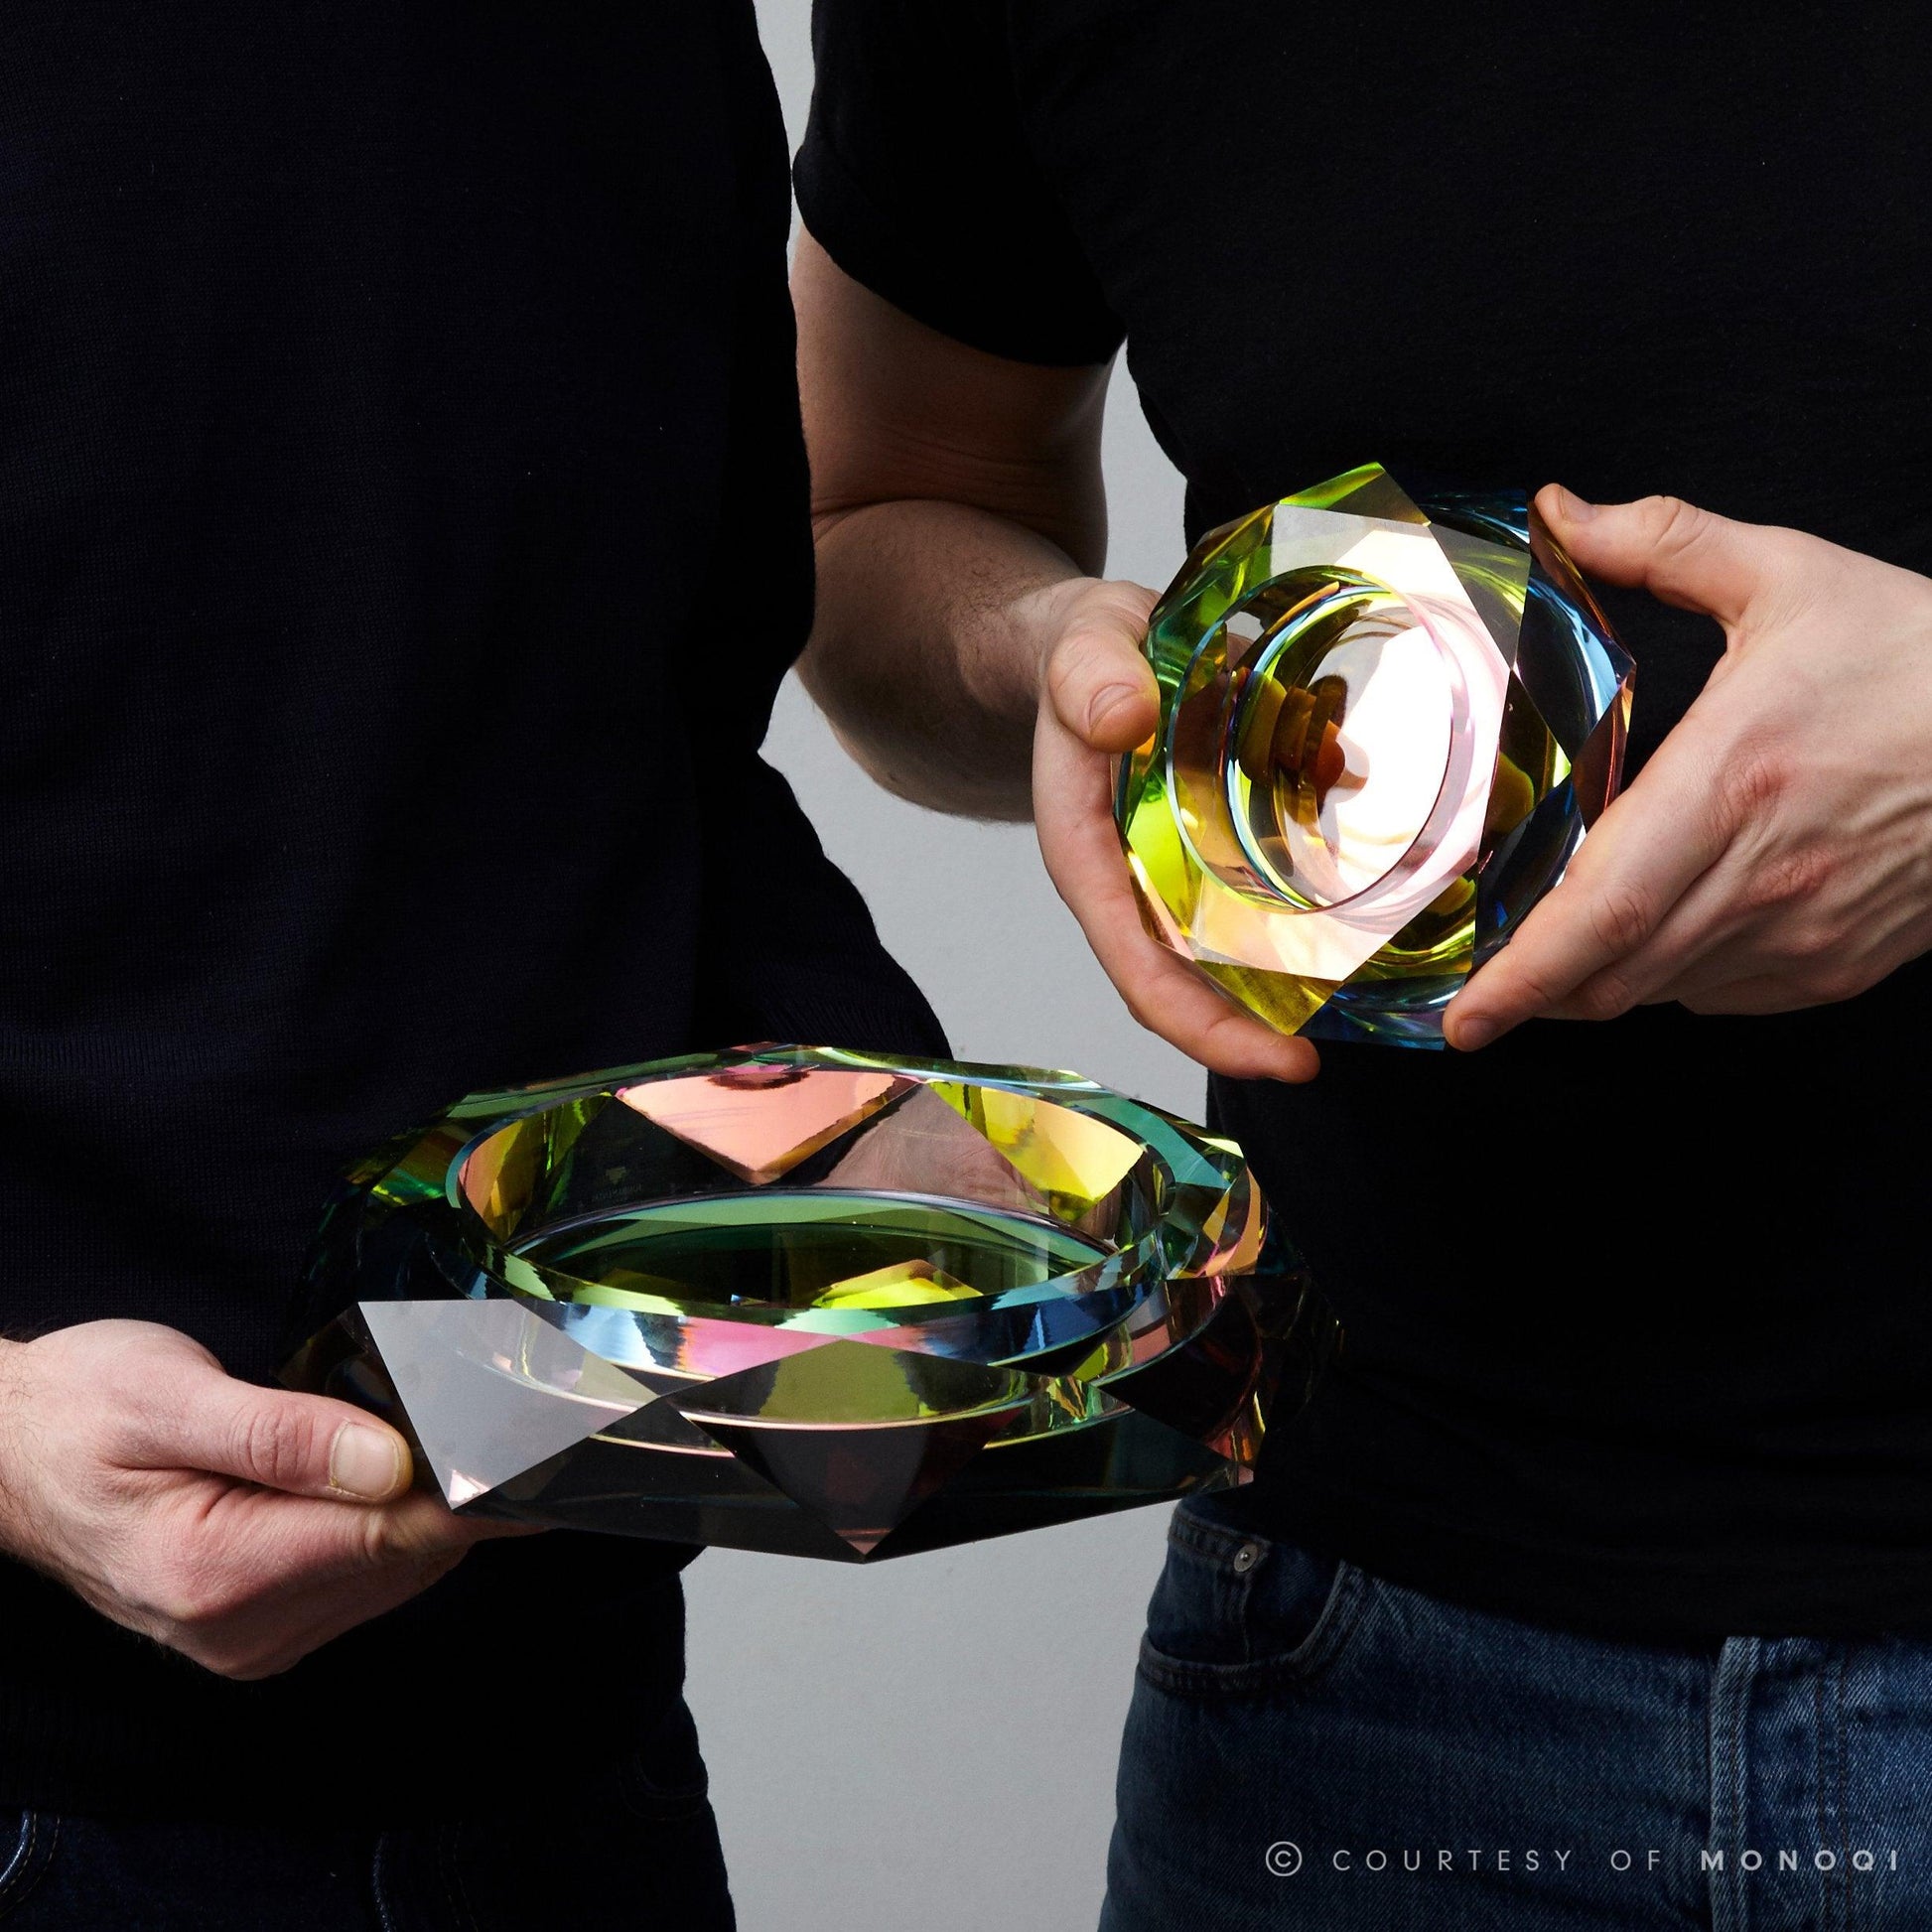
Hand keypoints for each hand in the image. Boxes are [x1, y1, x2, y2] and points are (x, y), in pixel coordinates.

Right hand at [0, 1320, 532, 1678]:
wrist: (10, 1455)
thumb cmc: (82, 1409)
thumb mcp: (171, 1396)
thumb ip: (283, 1434)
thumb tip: (391, 1461)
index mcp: (215, 1572)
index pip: (389, 1535)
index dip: (476, 1489)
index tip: (545, 1446)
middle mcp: (240, 1630)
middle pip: (406, 1559)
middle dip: (465, 1490)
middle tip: (515, 1413)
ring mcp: (253, 1640)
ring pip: (397, 1574)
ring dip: (437, 1509)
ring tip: (464, 1433)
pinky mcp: (262, 1629)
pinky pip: (367, 1580)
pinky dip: (400, 1528)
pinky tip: (405, 1473)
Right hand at [1029, 576, 1317, 1082]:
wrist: (1089, 646)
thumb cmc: (1080, 652)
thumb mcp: (1082, 644)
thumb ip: (1090, 679)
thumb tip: (1123, 719)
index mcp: (1086, 852)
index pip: (1133, 961)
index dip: (1195, 1021)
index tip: (1267, 1055)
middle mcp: (1123, 881)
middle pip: (1171, 986)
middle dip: (1236, 1037)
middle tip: (1310, 1065)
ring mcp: (1161, 875)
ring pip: (1208, 960)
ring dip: (1266, 998)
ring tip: (1340, 1020)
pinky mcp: (1199, 853)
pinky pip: (1241, 910)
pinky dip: (1290, 932)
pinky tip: (1352, 935)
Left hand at [1448, 487, 1931, 1047]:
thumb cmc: (1923, 656)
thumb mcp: (1791, 576)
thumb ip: (1661, 542)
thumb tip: (1558, 512)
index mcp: (1729, 784)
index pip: (1602, 913)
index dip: (1523, 977)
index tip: (1464, 1019)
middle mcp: (1762, 878)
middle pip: (1612, 976)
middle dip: (1534, 994)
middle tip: (1478, 988)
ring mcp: (1805, 934)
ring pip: (1658, 992)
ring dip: (1596, 981)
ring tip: (1557, 947)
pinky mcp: (1838, 966)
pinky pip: (1719, 995)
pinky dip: (1668, 976)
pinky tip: (1658, 929)